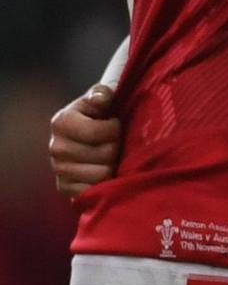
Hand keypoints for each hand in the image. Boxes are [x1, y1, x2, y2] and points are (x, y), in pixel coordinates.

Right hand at [47, 84, 120, 198]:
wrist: (87, 138)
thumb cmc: (99, 116)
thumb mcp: (100, 99)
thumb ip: (102, 94)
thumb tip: (101, 98)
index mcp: (61, 122)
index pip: (96, 132)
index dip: (113, 128)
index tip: (113, 123)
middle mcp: (55, 147)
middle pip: (104, 154)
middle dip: (116, 148)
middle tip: (113, 143)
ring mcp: (58, 169)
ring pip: (102, 174)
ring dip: (112, 166)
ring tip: (108, 157)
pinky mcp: (64, 188)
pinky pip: (93, 191)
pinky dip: (102, 184)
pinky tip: (102, 172)